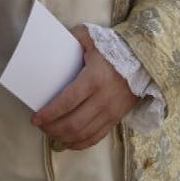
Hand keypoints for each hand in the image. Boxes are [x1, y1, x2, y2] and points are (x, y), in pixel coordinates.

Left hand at [32, 25, 138, 150]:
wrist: (144, 61)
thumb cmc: (114, 48)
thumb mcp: (92, 36)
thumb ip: (72, 36)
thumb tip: (50, 38)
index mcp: (94, 79)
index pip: (67, 102)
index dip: (49, 113)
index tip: (35, 118)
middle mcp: (103, 99)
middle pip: (73, 123)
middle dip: (52, 128)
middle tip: (40, 125)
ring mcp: (111, 112)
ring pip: (83, 134)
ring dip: (64, 137)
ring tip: (50, 133)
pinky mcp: (116, 119)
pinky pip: (96, 138)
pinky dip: (80, 143)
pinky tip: (67, 142)